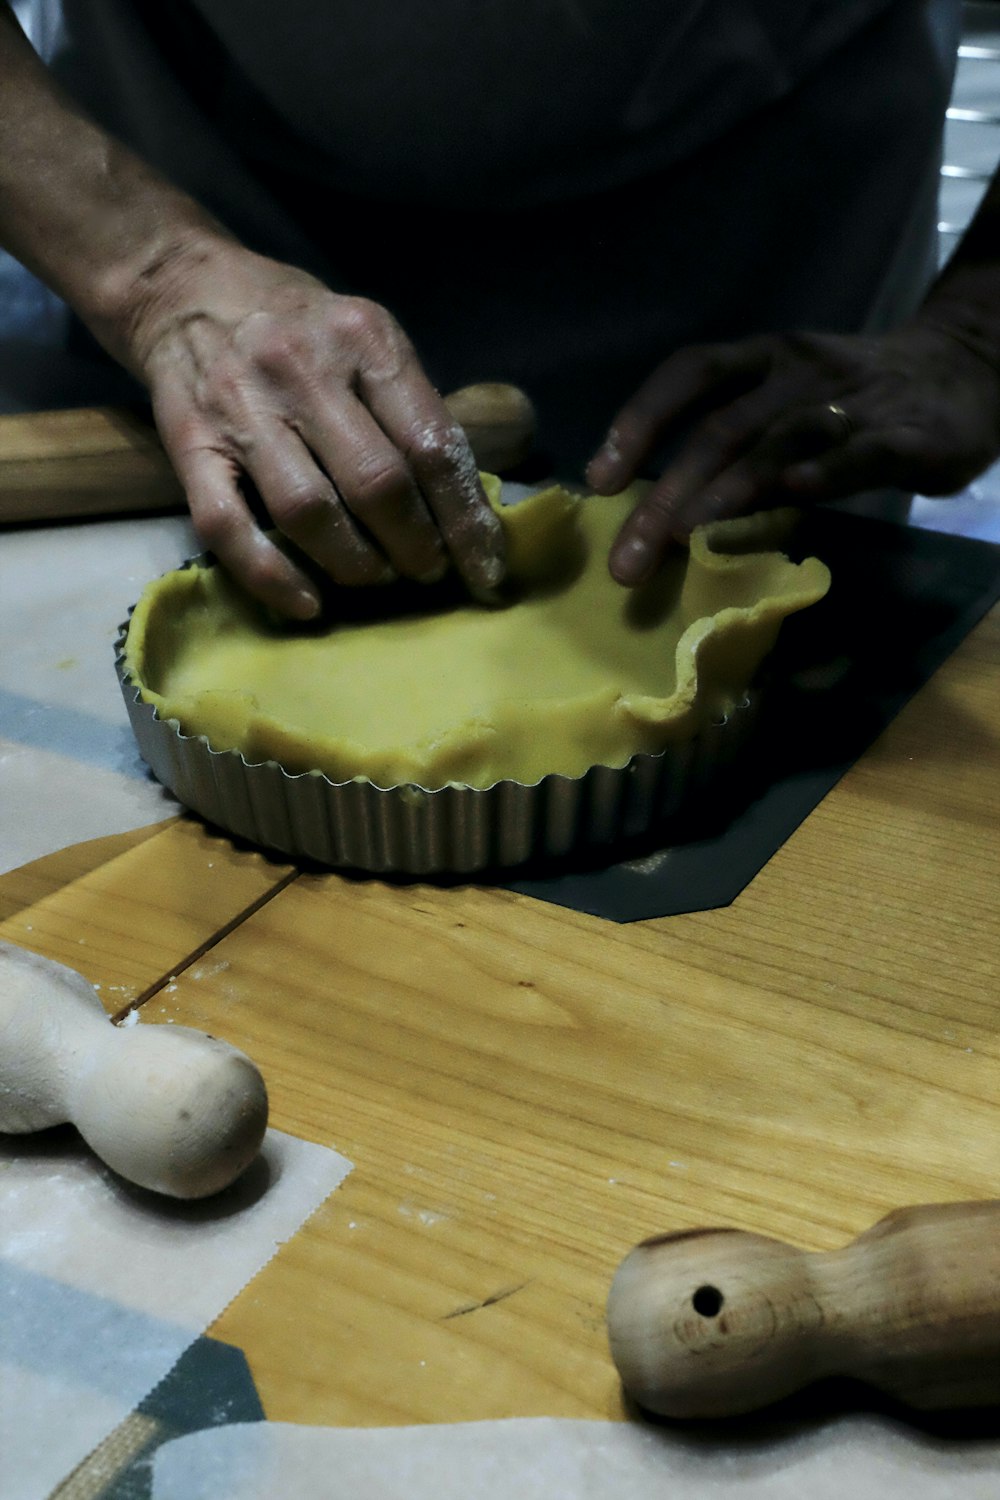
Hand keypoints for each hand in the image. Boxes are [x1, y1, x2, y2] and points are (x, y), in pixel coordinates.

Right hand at [126, 235, 504, 616]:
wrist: (184, 289)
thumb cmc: (300, 327)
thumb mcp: (368, 339)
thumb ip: (412, 408)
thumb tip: (467, 506)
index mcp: (364, 339)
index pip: (431, 447)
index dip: (466, 520)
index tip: (485, 569)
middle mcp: (303, 368)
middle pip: (377, 484)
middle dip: (416, 547)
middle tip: (426, 571)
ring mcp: (241, 406)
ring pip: (310, 513)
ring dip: (355, 565)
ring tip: (375, 576)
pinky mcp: (190, 444)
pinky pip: (229, 528)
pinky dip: (272, 577)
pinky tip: (307, 604)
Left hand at [587, 322, 999, 585]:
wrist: (963, 371)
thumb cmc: (849, 399)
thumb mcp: (780, 409)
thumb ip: (728, 452)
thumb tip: (657, 517)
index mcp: (762, 358)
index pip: (690, 374)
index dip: (640, 420)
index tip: (600, 481)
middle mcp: (798, 371)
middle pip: (721, 428)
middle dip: (668, 495)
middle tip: (628, 563)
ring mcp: (852, 402)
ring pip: (781, 439)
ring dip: (729, 488)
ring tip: (687, 535)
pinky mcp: (906, 435)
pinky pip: (862, 451)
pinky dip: (829, 469)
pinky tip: (797, 492)